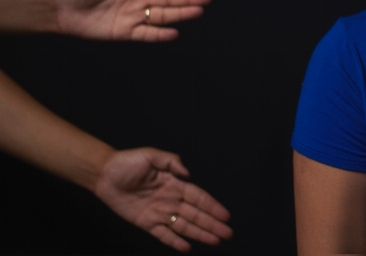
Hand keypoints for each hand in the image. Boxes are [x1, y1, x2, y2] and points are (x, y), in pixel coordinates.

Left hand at [94, 148, 231, 251]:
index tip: (225, 215)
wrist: (103, 174)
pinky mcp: (145, 222)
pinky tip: (187, 247)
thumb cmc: (127, 162)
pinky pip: (162, 234)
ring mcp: (158, 212)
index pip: (198, 197)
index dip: (212, 206)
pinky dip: (174, 241)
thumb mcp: (151, 155)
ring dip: (200, 234)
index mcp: (175, 183)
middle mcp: (170, 200)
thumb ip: (171, 161)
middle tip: (227, 233)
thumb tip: (187, 173)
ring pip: (183, 226)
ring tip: (215, 241)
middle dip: (212, 224)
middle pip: (195, 214)